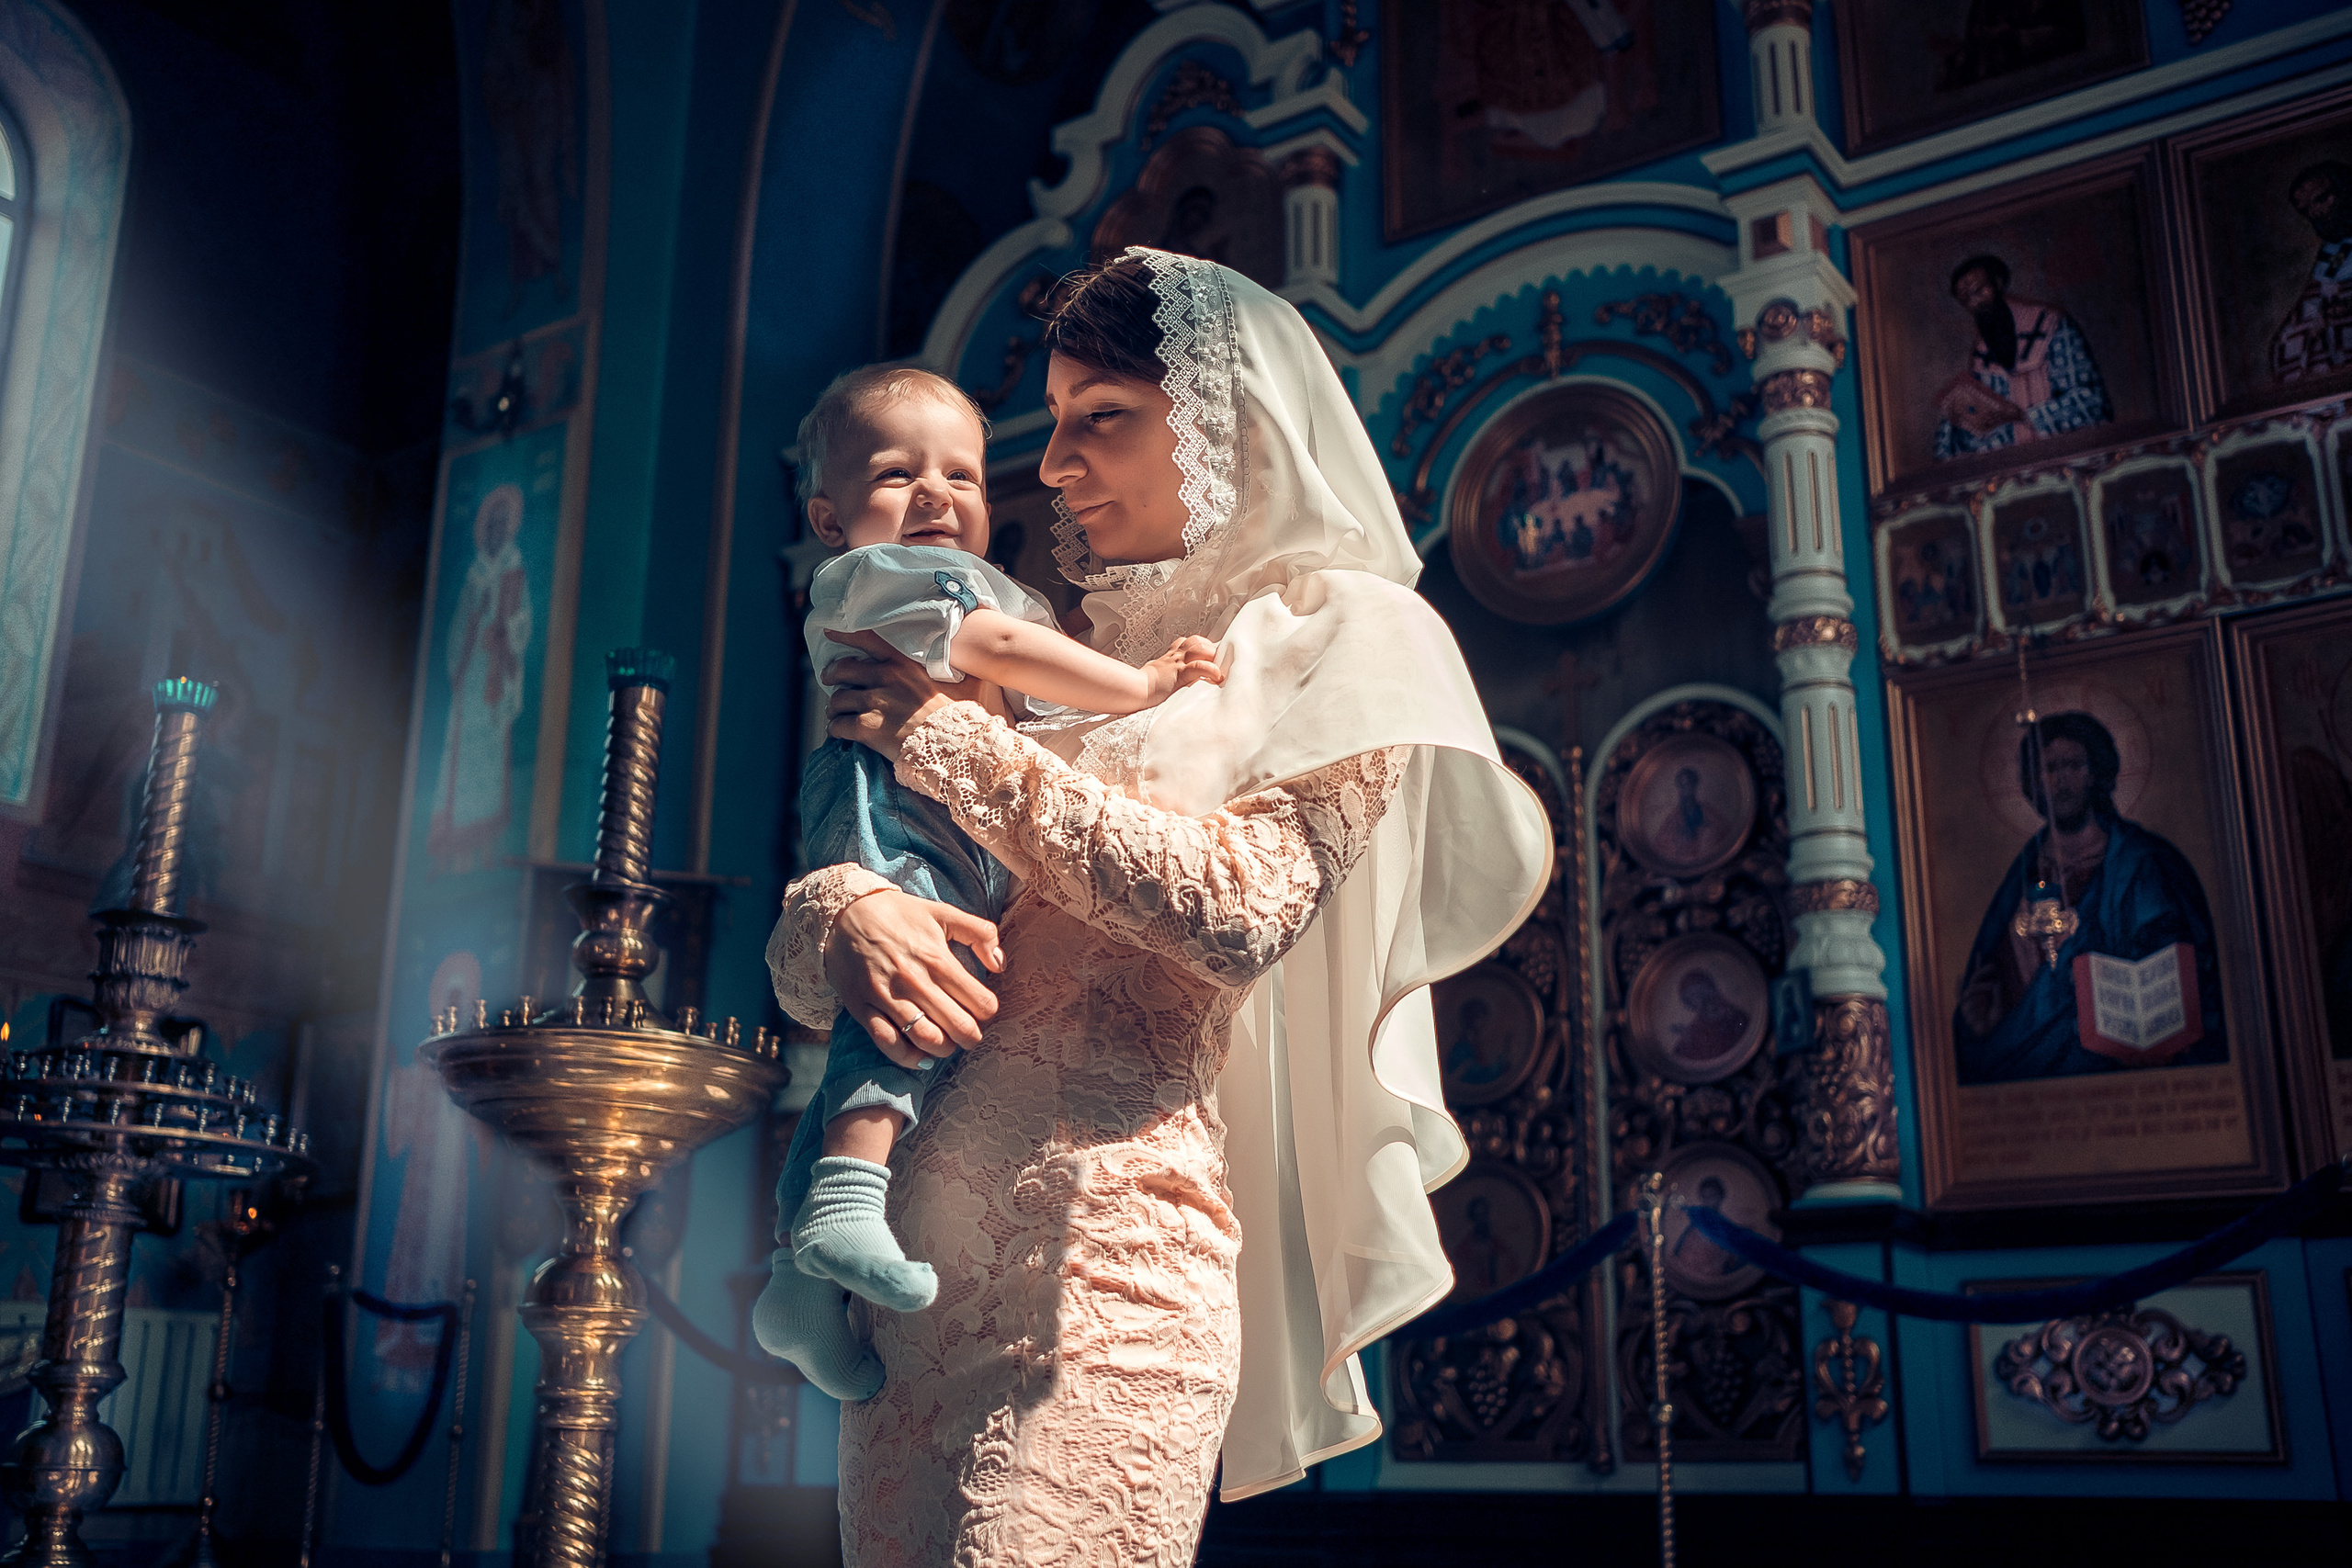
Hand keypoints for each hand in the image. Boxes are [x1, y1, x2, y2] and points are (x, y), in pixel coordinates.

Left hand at [824, 631, 959, 762]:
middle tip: (829, 679)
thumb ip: (964, 664)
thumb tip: (972, 652)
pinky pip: (838, 726)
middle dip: (832, 674)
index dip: (844, 634)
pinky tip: (838, 733)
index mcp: (906, 662)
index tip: (830, 631)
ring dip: (834, 707)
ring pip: (838, 699)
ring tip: (836, 713)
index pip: (867, 639)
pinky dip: (835, 729)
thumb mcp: (970, 681)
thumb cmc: (965, 716)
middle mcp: (886, 677)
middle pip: (843, 669)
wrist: (957, 748)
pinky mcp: (868, 728)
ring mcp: (875, 702)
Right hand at [825, 889, 1004, 1067]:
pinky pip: (888, 1043)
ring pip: (927, 1039)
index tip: (982, 1008)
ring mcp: (887, 997)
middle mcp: (914, 981)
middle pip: (959, 1026)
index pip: (981, 1002)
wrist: (844, 914)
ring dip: (945, 1048)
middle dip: (972, 1036)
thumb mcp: (943, 912)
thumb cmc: (898, 914)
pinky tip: (921, 1056)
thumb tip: (999, 965)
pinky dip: (909, 1058)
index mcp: (937, 958)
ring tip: (947, 1042)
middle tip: (970, 1033)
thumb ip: (980, 933)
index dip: (988, 1010)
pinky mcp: (863, 1009)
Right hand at [1141, 635, 1222, 704]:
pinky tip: (1216, 676)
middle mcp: (1174, 657)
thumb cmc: (1143, 686)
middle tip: (1214, 658)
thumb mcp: (1155, 674)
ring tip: (1217, 665)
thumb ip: (1164, 673)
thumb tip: (1168, 679)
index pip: (1185, 643)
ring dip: (1211, 654)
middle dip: (1207, 647)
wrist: (1135, 690)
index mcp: (1169, 657)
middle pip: (1194, 641)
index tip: (1206, 653)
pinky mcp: (1180, 674)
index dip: (1197, 645)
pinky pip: (1199, 666)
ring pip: (1199, 648)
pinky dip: (1211, 670)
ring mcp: (1178, 664)